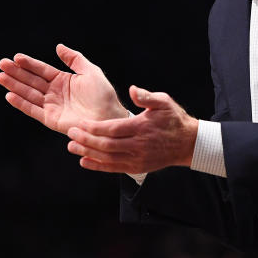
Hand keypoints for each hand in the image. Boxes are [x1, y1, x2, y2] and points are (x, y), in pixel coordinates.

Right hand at [0, 43, 126, 133]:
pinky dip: (21, 103)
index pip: (42, 70)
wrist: (109, 118)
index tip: (16, 57)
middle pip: (31, 81)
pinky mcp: (50, 119)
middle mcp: (55, 93)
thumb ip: (74, 59)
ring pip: (29, 94)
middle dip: (17, 72)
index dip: (29, 63)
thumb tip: (58, 46)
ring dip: (15, 86)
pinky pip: (33, 110)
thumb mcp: (91, 71)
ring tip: (1, 77)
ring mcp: (52, 106)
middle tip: (2, 64)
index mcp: (63, 80)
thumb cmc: (103, 96)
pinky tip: (10, 95)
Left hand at [66, 85, 198, 173]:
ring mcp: (137, 159)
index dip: (94, 127)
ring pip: (107, 158)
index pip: (112, 129)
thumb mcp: (164, 102)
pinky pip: (113, 168)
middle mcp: (138, 146)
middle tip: (70, 133)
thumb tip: (132, 89)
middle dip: (86, 140)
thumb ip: (146, 96)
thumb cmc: (173, 119)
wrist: (187, 143)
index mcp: (142, 127)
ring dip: (88, 153)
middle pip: (106, 145)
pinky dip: (97, 166)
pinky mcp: (137, 168)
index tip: (79, 123)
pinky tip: (84, 161)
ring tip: (72, 147)